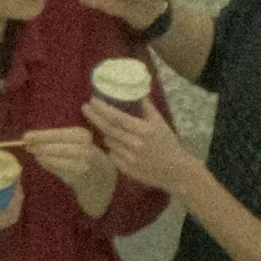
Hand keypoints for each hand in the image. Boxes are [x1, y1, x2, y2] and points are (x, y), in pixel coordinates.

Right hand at [0, 180, 21, 249]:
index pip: (6, 215)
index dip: (14, 199)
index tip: (15, 182)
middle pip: (12, 216)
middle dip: (17, 198)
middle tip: (15, 180)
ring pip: (9, 216)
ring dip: (13, 200)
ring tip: (12, 183)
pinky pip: (2, 215)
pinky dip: (6, 203)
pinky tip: (3, 190)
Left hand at [23, 126, 107, 194]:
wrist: (101, 178)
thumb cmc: (83, 154)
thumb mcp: (74, 141)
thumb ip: (55, 139)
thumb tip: (31, 140)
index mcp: (83, 135)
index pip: (60, 134)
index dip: (42, 135)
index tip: (26, 136)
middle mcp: (86, 149)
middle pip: (60, 147)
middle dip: (42, 146)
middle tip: (27, 146)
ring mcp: (84, 165)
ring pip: (60, 160)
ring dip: (45, 157)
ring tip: (35, 154)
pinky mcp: (80, 179)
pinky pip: (61, 172)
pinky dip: (51, 166)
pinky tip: (44, 162)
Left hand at [81, 97, 197, 193]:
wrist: (175, 171)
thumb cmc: (168, 143)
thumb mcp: (160, 122)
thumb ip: (146, 106)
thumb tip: (135, 89)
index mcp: (144, 130)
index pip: (117, 117)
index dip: (102, 108)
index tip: (92, 100)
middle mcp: (135, 144)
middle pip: (108, 129)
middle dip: (94, 117)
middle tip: (85, 107)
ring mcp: (129, 159)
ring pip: (108, 141)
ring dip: (103, 131)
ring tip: (101, 123)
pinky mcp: (126, 169)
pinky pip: (111, 154)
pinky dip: (110, 146)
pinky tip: (113, 141)